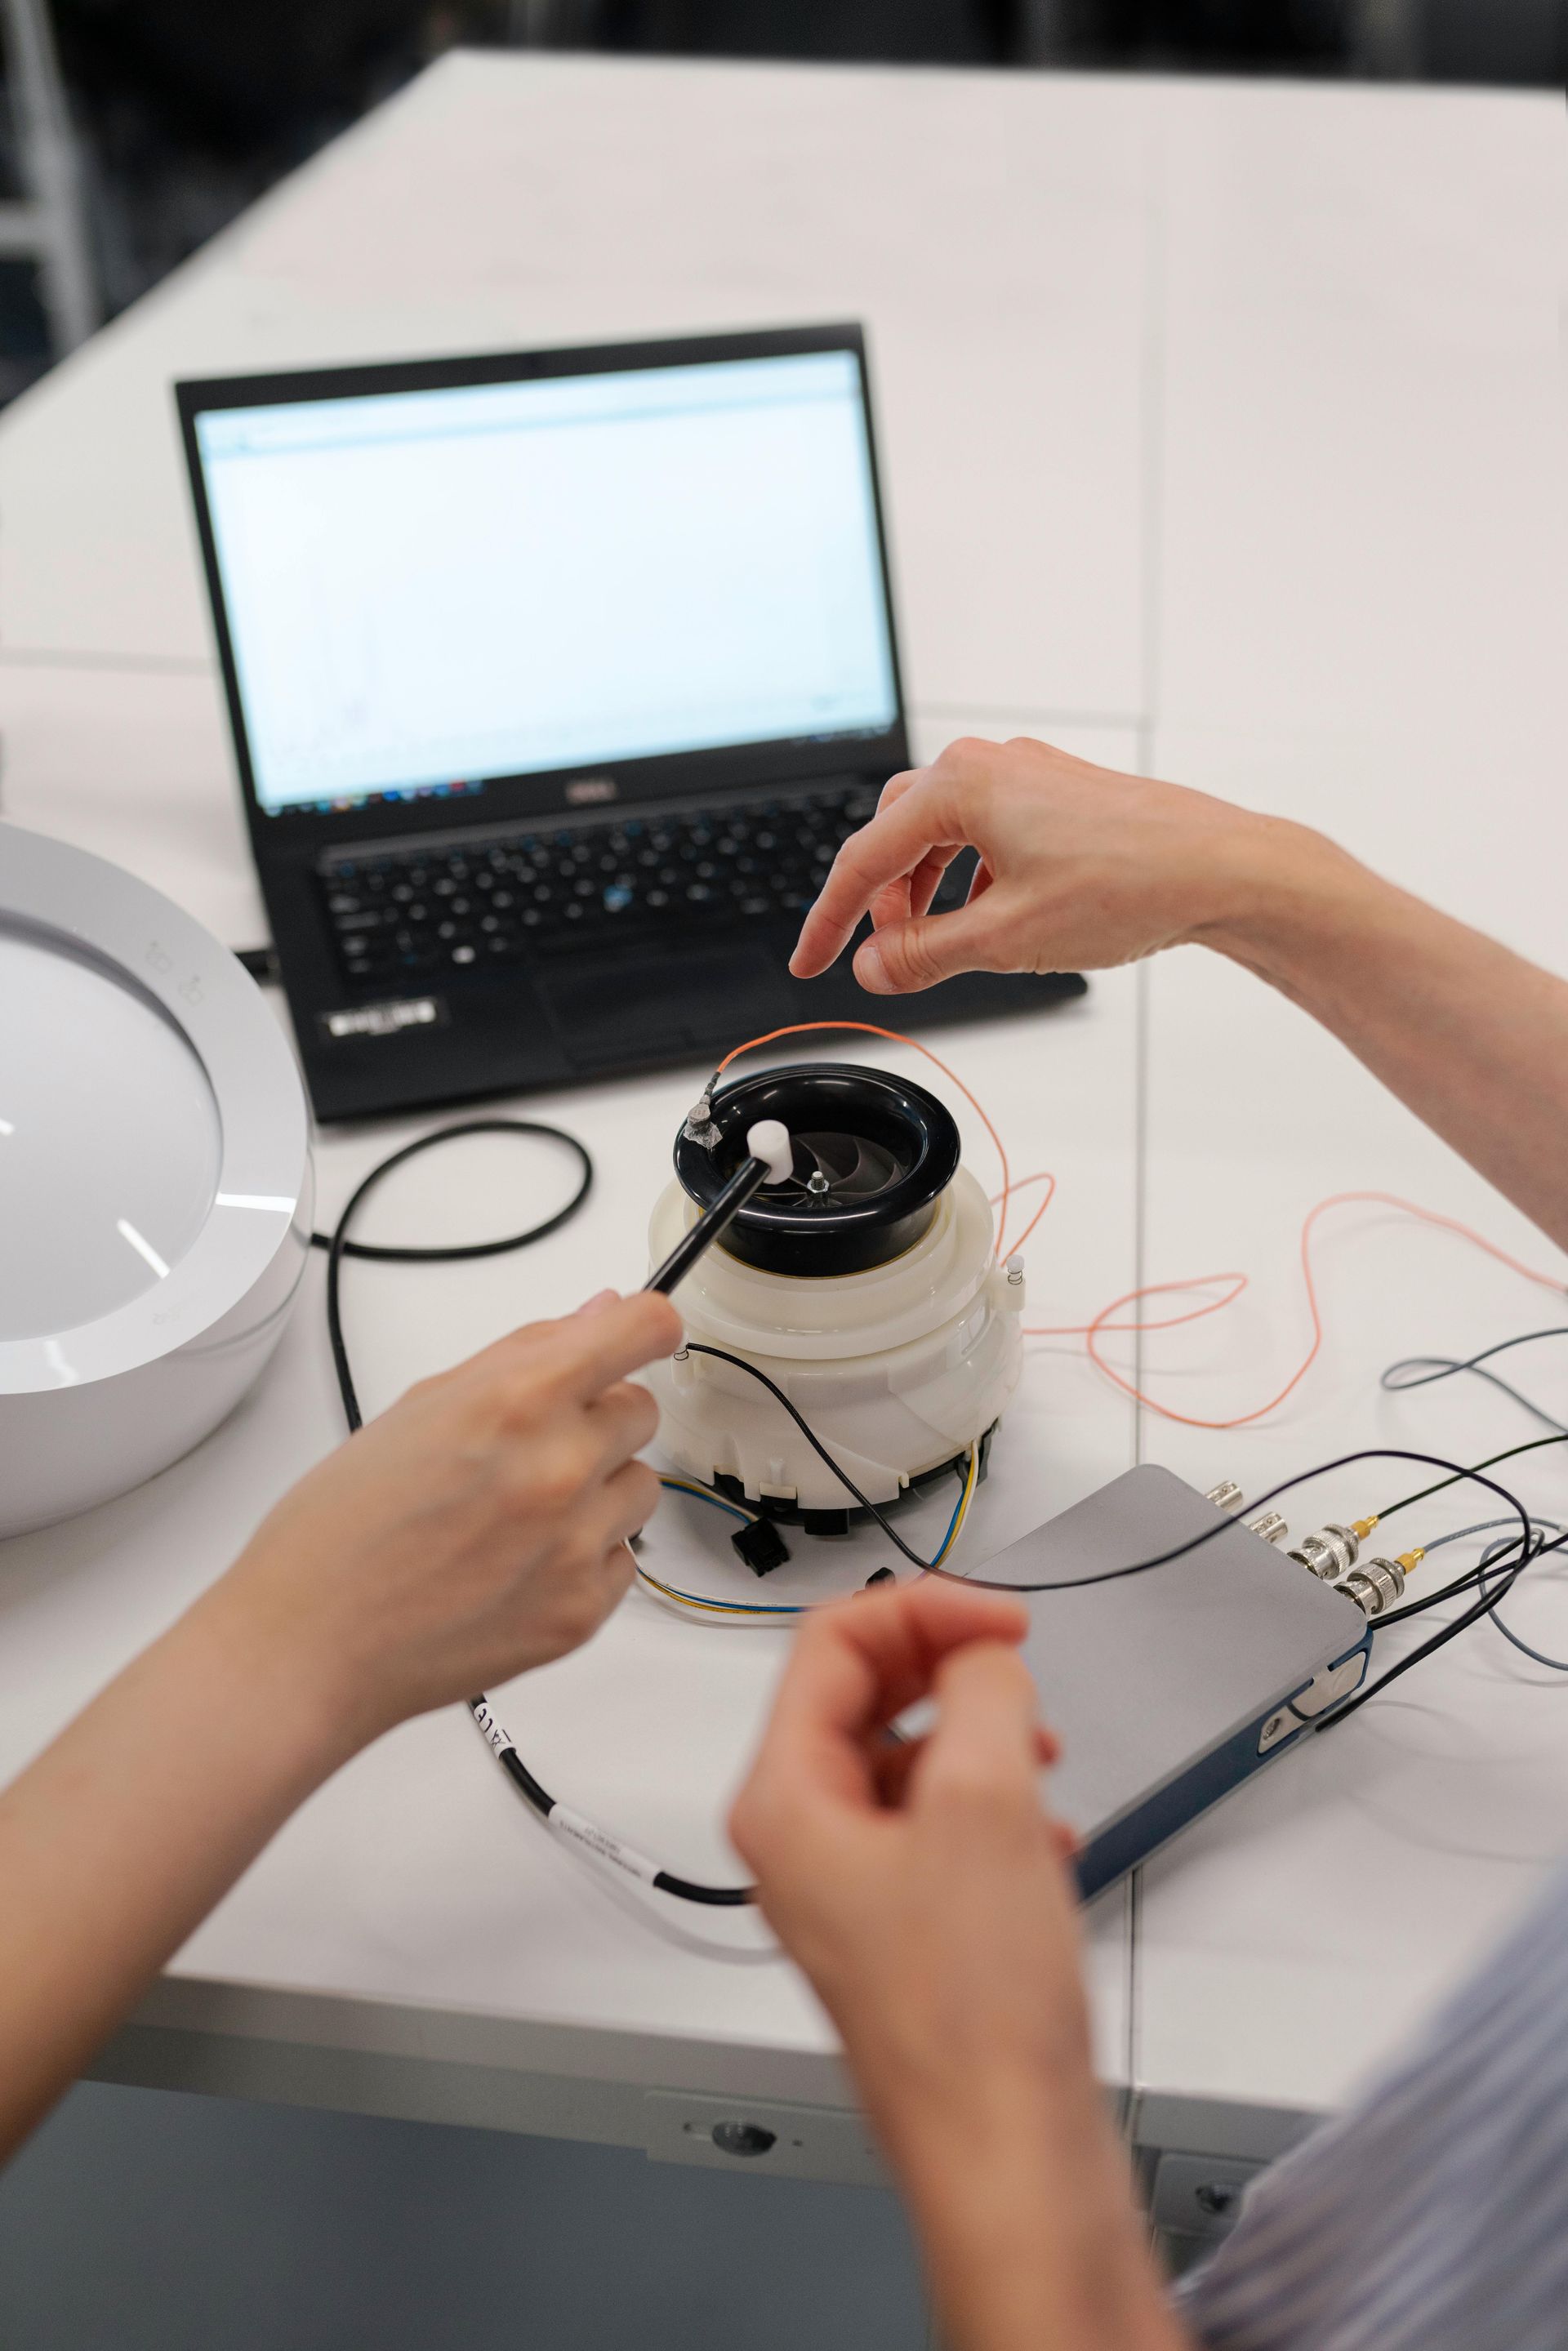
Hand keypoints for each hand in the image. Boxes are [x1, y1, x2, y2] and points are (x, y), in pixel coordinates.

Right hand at [205, 1288, 681, 1750]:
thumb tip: (598, 1314)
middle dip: (596, 1417)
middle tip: (527, 1448)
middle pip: (642, 1410)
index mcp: (517, 1401)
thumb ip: (522, 1355)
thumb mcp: (419, 1408)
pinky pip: (624, 1559)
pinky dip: (584, 1557)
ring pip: (640, 1486)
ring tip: (516, 1514)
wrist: (307, 1646)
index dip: (645, 1327)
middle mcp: (560, 1469)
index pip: (644, 1329)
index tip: (639, 1338)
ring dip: (597, 1489)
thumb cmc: (339, 1529)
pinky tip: (517, 1564)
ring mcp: (577, 1546)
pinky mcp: (582, 1612)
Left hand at [731, 1581, 1187, 2350]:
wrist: (1006, 2152)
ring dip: (978, 1740)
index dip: (923, 1609)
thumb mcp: (986, 1801)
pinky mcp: (900, 1932)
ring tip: (1039, 1762)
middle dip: (948, 1669)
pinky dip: (992, 1811)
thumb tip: (982, 1653)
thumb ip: (982, 1690)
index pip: (830, 1643)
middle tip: (1017, 1665)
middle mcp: (799, 1842)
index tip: (1001, 1619)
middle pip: (861, 1695)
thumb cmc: (972, 2017)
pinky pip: (935, 1830)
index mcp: (782, 1800)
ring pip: (905, 1761)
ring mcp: (847, 1890)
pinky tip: (1044, 1843)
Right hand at [790, 733, 1321, 994]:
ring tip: (937, 945)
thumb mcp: (1005, 938)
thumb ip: (924, 955)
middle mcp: (988, 764)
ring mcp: (1026, 773)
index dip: (830, 921)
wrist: (1220, 869)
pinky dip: (969, 877)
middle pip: (897, 835)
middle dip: (882, 900)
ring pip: (942, 833)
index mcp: (960, 785)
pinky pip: (985, 831)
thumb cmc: (1128, 884)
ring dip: (926, 891)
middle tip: (884, 956)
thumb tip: (875, 967)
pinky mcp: (1057, 792)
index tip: (810, 961)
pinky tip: (991, 919)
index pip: (865, 858)